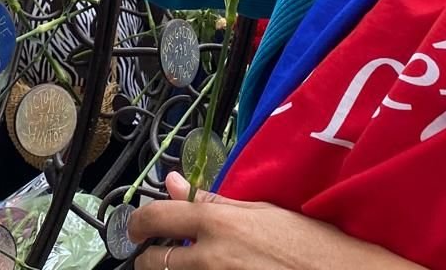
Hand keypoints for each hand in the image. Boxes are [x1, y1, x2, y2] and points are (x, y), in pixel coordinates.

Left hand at [130, 174, 417, 269]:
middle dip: (149, 258)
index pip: (156, 218)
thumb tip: (176, 183)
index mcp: (218, 225)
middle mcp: (211, 259)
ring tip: (184, 267)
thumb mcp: (260, 211)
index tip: (137, 227)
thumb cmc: (308, 244)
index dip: (138, 223)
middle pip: (153, 261)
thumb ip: (213, 202)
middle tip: (155, 255)